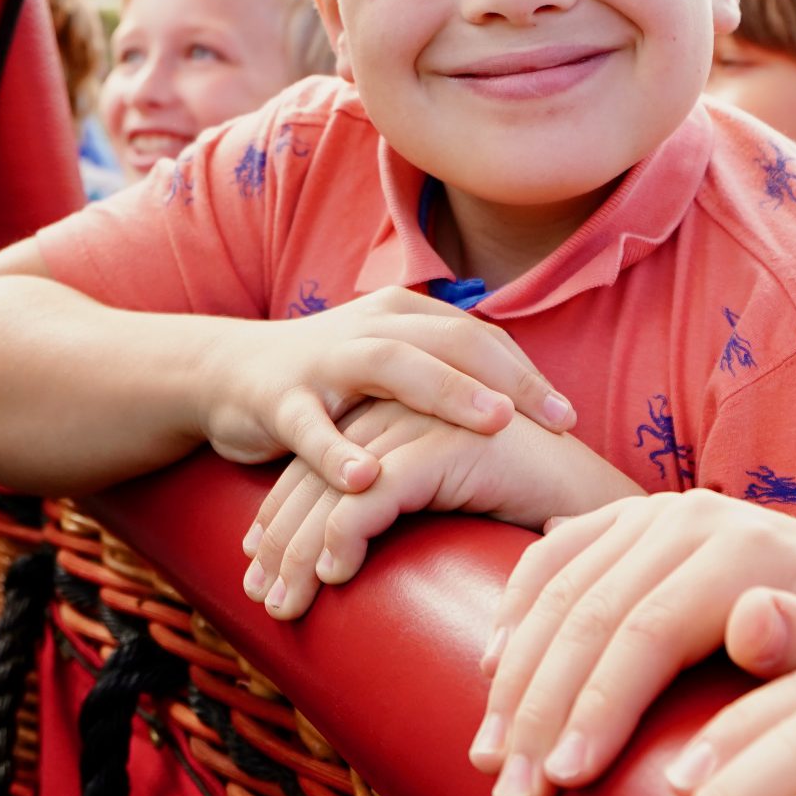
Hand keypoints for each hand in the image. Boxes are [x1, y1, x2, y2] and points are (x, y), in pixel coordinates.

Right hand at [202, 286, 576, 501]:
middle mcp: (371, 327)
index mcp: (405, 316)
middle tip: (557, 420)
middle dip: (508, 379)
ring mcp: (324, 360)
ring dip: (446, 392)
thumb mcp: (392, 367)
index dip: (527, 375)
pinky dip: (339, 452)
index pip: (481, 338)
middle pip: (452, 340)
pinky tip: (368, 479)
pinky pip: (311, 426)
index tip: (570, 418)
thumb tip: (524, 409)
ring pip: (391, 366)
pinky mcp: (279, 399)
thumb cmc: (329, 383)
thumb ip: (446, 375)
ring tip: (494, 423)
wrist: (225, 373)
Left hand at [241, 400, 635, 620]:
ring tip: (283, 602)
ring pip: (337, 484)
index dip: (287, 515)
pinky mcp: (453, 443)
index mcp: (410, 408)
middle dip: (280, 537)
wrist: (611, 515)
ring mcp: (434, 418)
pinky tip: (333, 575)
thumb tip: (346, 554)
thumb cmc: (540, 518)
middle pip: (319, 469)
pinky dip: (344, 534)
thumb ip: (411, 503)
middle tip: (261, 596)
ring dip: (299, 549)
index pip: (326, 459)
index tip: (263, 571)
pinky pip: (377, 492)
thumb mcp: (454, 505)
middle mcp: (414, 402)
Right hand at [473, 491, 795, 795]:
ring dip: (512, 680)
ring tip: (491, 759)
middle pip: (589, 615)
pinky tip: (490, 673)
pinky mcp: (619, 521)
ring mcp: (648, 514)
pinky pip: (548, 560)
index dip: (599, 706)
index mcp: (744, 547)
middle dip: (541, 711)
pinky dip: (513, 614)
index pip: (647, 631)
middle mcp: (689, 516)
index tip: (567, 780)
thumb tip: (749, 621)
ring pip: (556, 592)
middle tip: (514, 790)